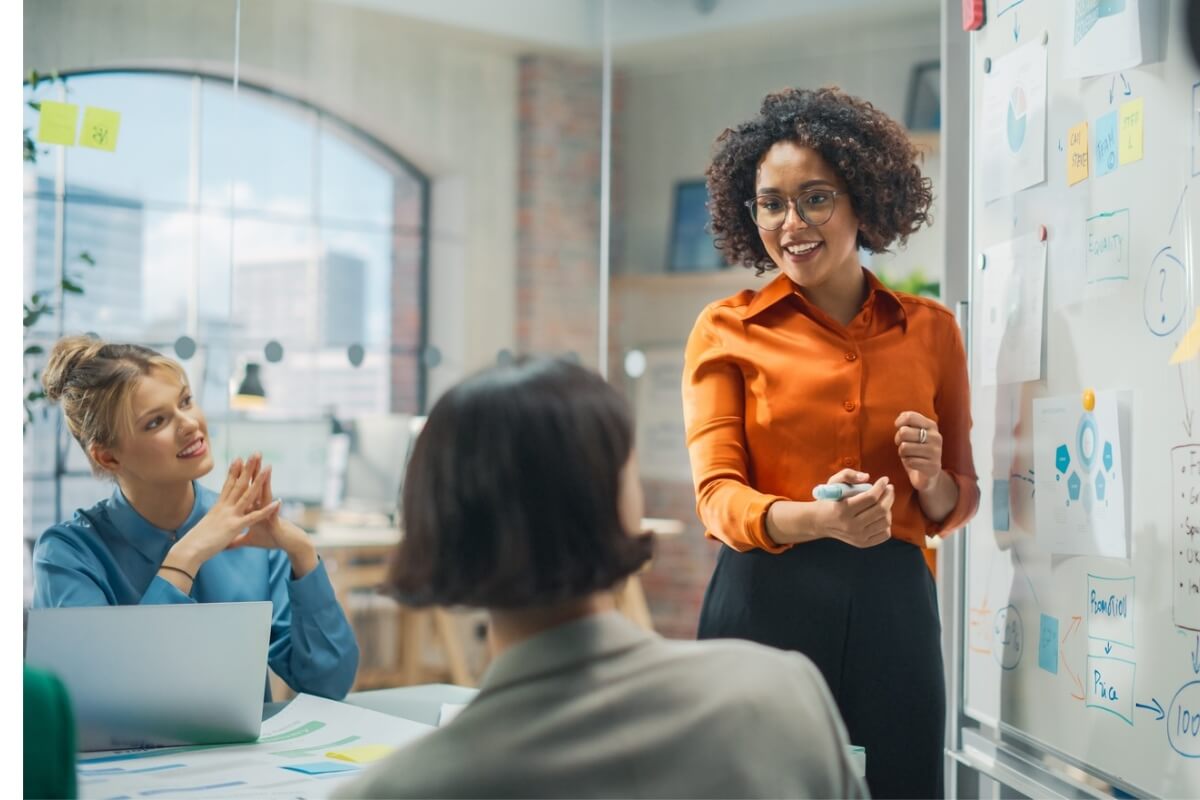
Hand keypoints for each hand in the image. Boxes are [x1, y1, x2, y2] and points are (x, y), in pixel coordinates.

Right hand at [169, 454, 280, 570]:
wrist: (188, 550)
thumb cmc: (193, 542)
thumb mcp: (204, 528)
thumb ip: (211, 523)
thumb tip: (210, 522)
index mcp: (217, 508)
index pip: (227, 486)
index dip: (234, 472)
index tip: (239, 459)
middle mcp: (224, 508)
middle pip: (238, 484)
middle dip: (248, 468)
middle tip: (256, 454)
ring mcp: (230, 515)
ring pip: (248, 494)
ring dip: (259, 481)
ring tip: (268, 467)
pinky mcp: (235, 526)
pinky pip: (254, 516)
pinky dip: (267, 510)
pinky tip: (278, 502)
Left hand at [226, 462, 317, 577]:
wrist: (289, 544)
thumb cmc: (270, 539)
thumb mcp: (250, 540)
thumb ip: (237, 539)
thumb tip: (226, 542)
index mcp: (252, 509)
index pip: (245, 491)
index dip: (240, 478)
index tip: (236, 464)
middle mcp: (261, 508)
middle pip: (255, 487)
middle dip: (253, 472)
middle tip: (252, 456)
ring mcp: (269, 513)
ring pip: (266, 496)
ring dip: (266, 483)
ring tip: (266, 468)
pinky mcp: (275, 523)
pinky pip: (274, 515)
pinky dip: (275, 509)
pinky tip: (278, 501)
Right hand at [809, 470, 892, 547]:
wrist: (820, 522)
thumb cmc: (829, 500)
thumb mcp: (833, 483)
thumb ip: (847, 474)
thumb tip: (867, 477)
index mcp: (843, 509)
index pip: (871, 497)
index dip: (881, 486)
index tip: (885, 479)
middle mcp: (851, 525)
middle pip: (881, 509)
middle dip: (889, 495)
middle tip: (889, 488)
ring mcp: (858, 537)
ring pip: (885, 521)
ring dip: (888, 508)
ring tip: (884, 501)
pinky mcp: (863, 543)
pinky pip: (885, 534)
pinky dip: (886, 523)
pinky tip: (881, 515)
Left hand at [894, 411, 944, 492]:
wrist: (928, 475)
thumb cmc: (916, 451)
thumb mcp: (913, 433)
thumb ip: (908, 423)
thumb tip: (899, 419)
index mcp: (931, 426)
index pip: (910, 417)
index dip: (899, 422)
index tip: (898, 428)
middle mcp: (936, 437)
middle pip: (904, 432)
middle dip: (898, 440)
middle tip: (902, 445)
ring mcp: (936, 452)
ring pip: (905, 447)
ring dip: (902, 453)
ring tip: (908, 455)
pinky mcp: (933, 466)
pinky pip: (910, 461)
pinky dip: (907, 463)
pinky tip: (913, 464)